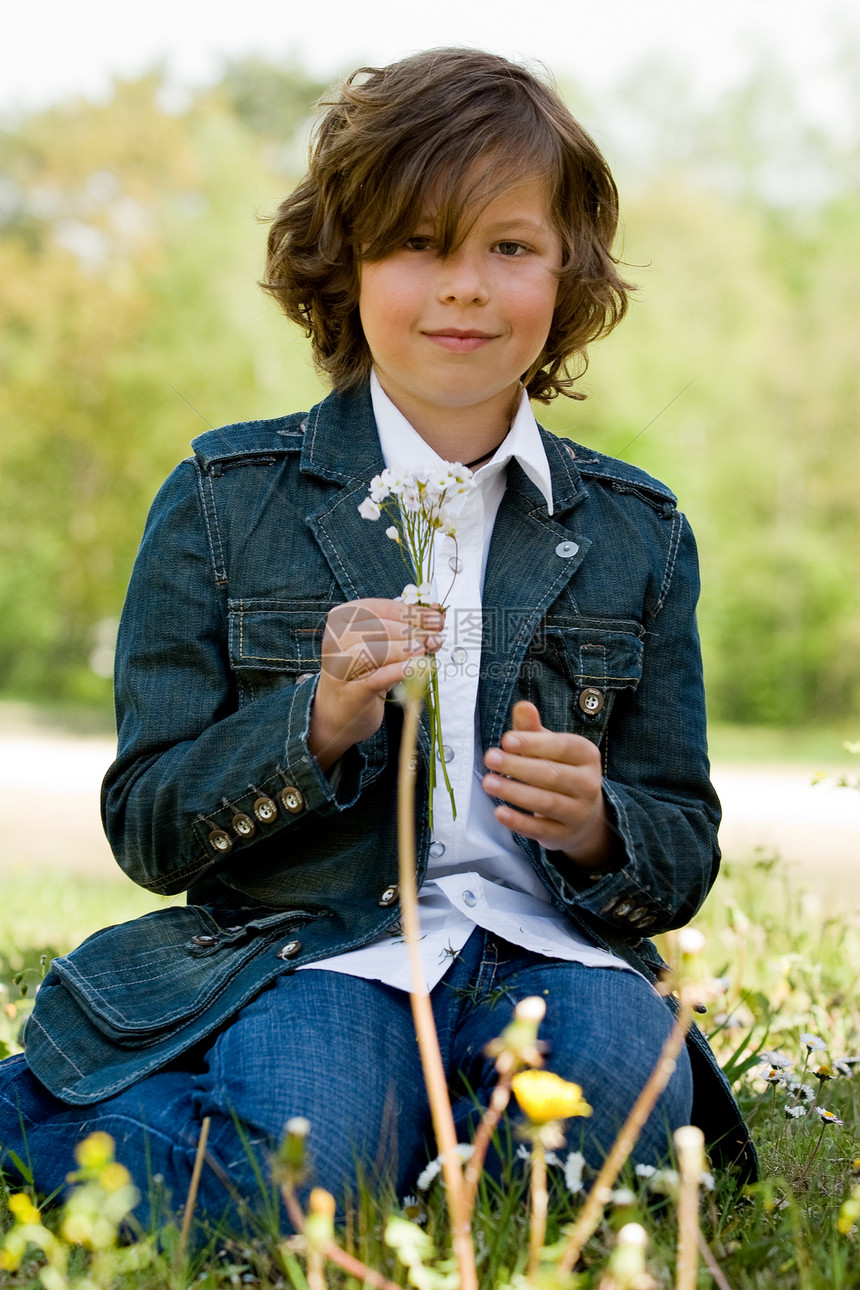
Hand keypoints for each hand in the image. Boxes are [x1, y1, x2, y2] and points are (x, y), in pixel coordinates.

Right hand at [309, 598, 443, 769]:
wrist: (341, 710)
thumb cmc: (364, 672)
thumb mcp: (384, 644)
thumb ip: (407, 627)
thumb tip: (435, 612)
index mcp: (343, 618)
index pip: (380, 608)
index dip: (410, 612)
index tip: (435, 617)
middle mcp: (336, 640)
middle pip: (377, 628)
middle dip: (411, 630)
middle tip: (433, 636)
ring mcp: (339, 667)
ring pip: (372, 651)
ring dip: (402, 649)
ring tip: (423, 650)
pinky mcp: (350, 692)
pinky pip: (374, 679)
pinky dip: (396, 671)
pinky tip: (414, 668)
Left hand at [482, 700, 621, 869]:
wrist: (583, 817)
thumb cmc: (559, 770)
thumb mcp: (549, 747)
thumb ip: (533, 729)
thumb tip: (522, 706)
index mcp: (586, 755)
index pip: (563, 747)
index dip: (534, 743)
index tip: (506, 740)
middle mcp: (588, 784)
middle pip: (553, 775)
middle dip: (518, 766)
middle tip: (490, 758)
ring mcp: (579, 812)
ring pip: (547, 802)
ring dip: (515, 792)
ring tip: (488, 782)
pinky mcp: (564, 835)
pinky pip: (541, 829)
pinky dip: (519, 822)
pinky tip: (499, 812)